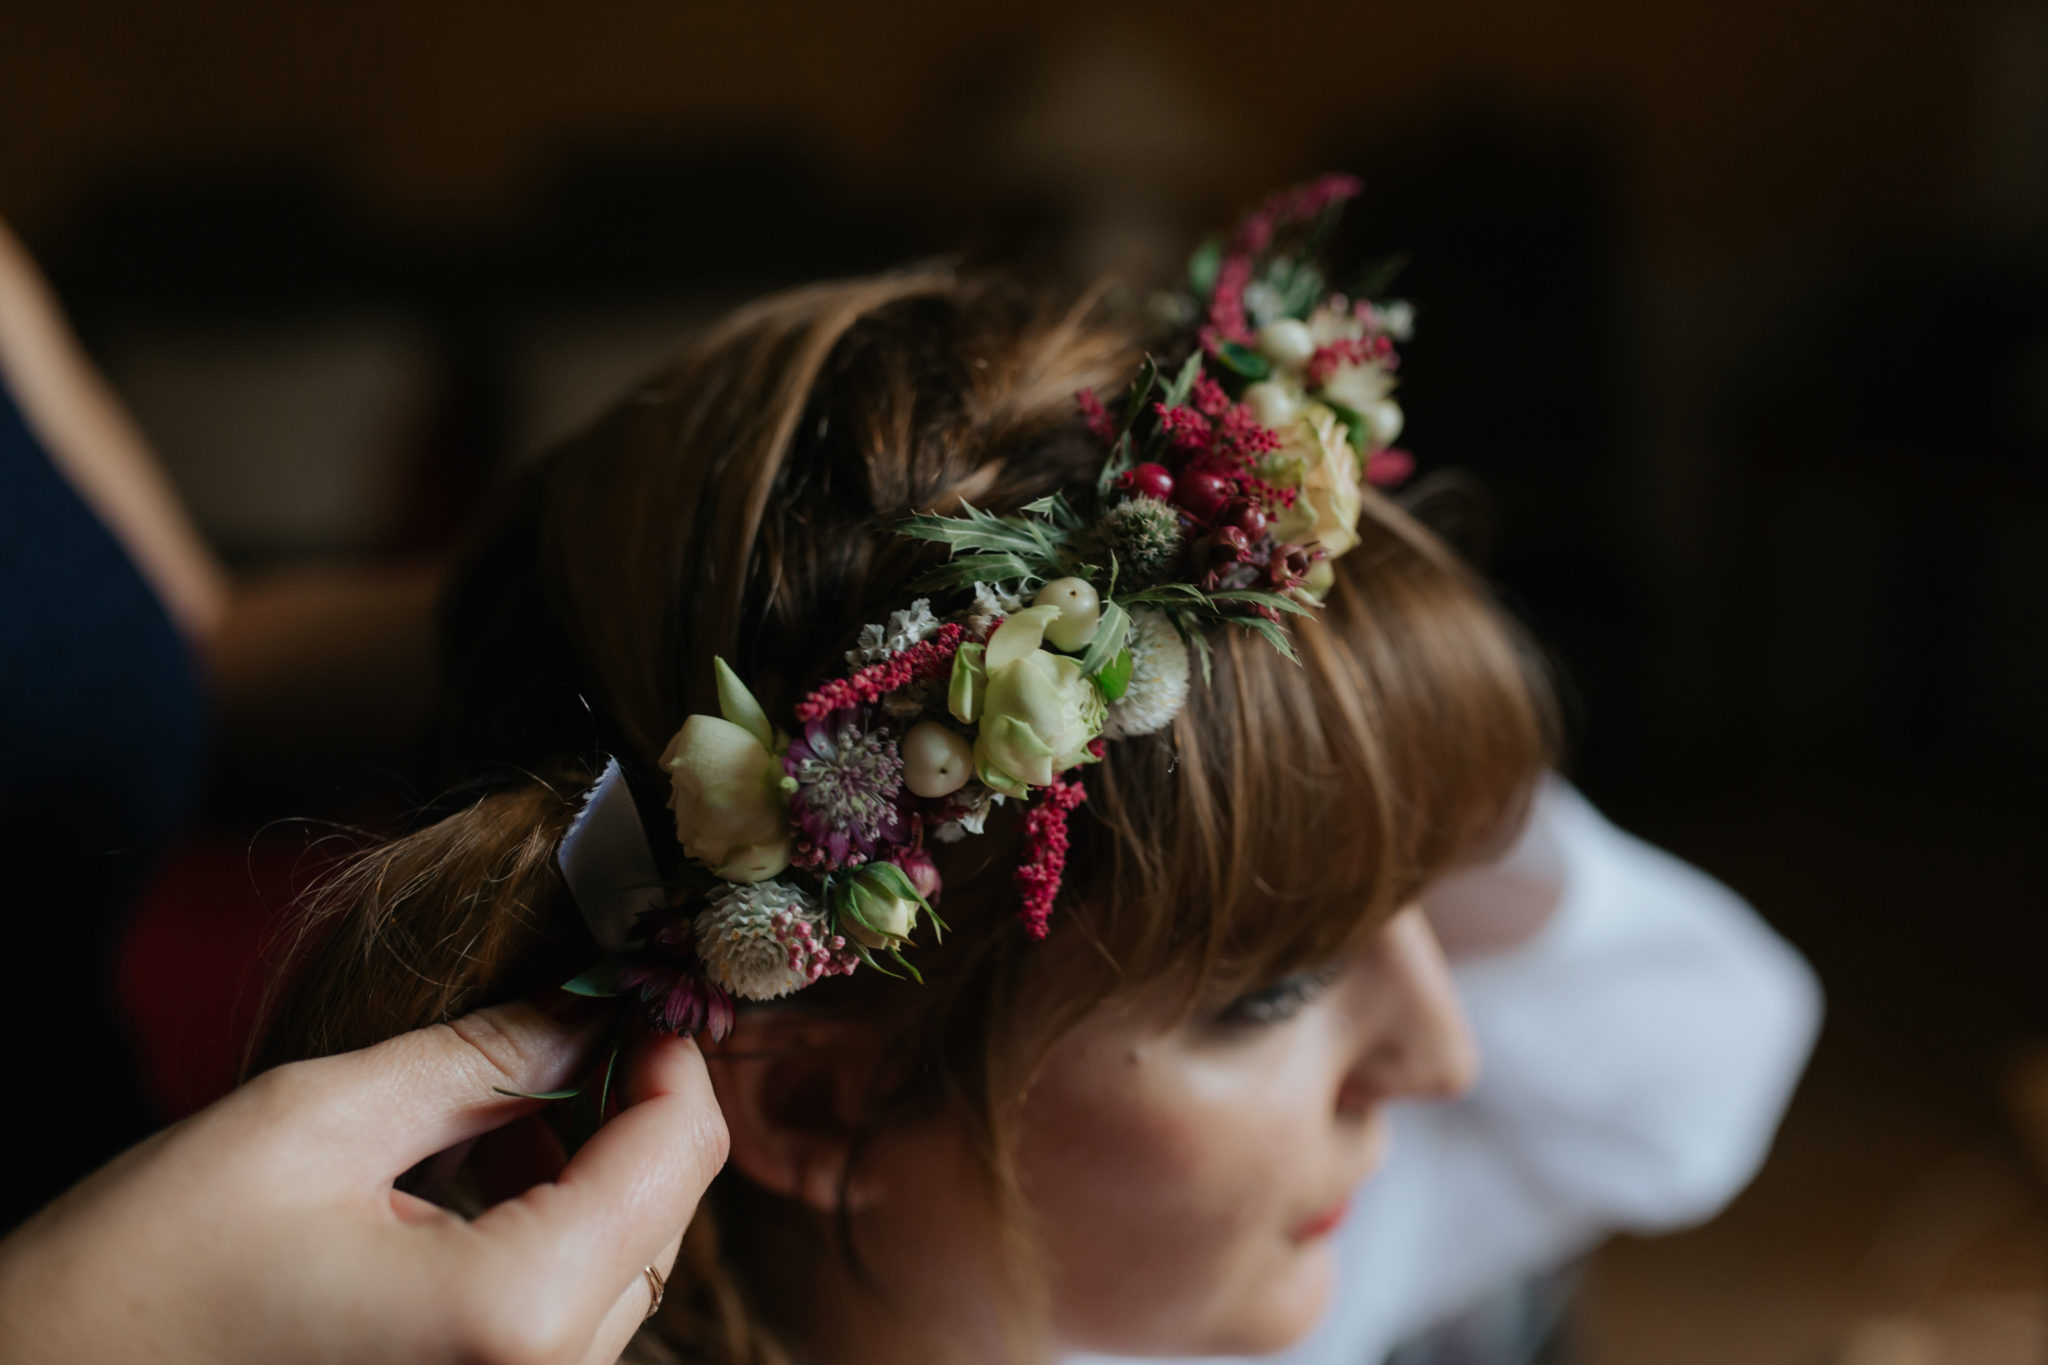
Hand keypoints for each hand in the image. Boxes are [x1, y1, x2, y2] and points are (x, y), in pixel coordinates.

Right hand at [0, 998, 726, 1364]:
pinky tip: (482, 1179)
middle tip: (572, 1024)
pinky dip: (550, 1242)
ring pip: (620, 1276)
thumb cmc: (137, 1278)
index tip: (636, 990)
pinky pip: (560, 1324)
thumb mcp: (315, 1122)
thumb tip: (586, 1007)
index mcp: (511, 1315)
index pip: (673, 1160)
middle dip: (632, 1113)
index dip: (671, 1057)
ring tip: (511, 1100)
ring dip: (591, 1178)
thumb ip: (478, 1059)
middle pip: (659, 1223)